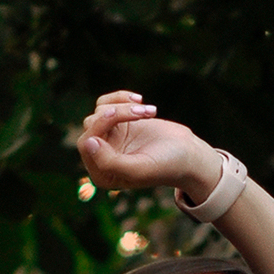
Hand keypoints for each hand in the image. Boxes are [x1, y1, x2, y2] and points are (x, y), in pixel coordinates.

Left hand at [78, 91, 221, 201]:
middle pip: (91, 124)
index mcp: (102, 175)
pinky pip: (107, 102)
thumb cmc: (166, 165)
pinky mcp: (118, 123)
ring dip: (124, 106)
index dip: (99, 127)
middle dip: (115, 114)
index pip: (86, 144)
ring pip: (100, 111)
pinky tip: (141, 100)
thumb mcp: (139, 168)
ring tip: (149, 112)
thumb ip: (110, 162)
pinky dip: (123, 98)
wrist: (187, 154)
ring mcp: (109, 139)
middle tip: (141, 113)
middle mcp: (101, 158)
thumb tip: (89, 143)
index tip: (118, 116)